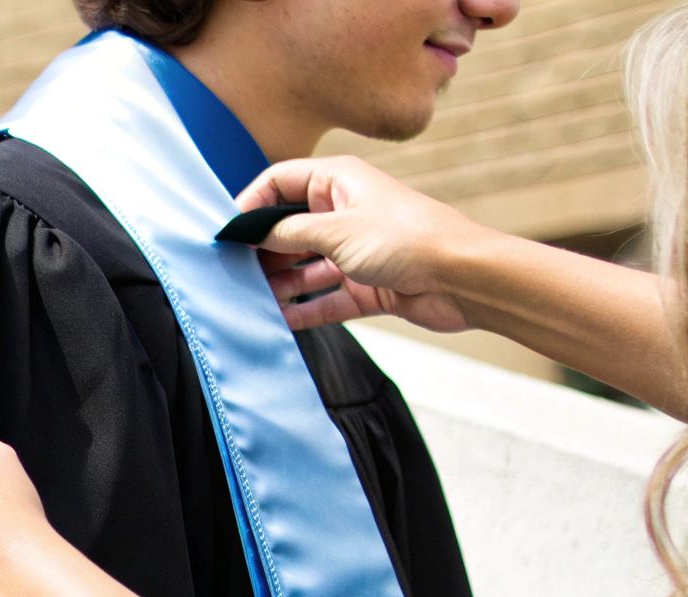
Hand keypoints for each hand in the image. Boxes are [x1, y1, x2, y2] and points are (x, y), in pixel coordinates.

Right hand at [237, 156, 484, 332]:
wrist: (465, 278)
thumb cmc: (409, 239)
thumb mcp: (336, 230)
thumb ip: (288, 233)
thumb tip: (252, 233)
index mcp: (338, 182)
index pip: (279, 182)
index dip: (250, 203)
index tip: (225, 231)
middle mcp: (343, 213)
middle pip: (286, 229)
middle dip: (259, 250)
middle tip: (231, 271)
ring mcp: (353, 251)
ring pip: (302, 267)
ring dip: (278, 284)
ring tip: (249, 300)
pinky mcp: (365, 286)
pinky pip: (322, 298)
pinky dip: (302, 309)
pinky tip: (277, 320)